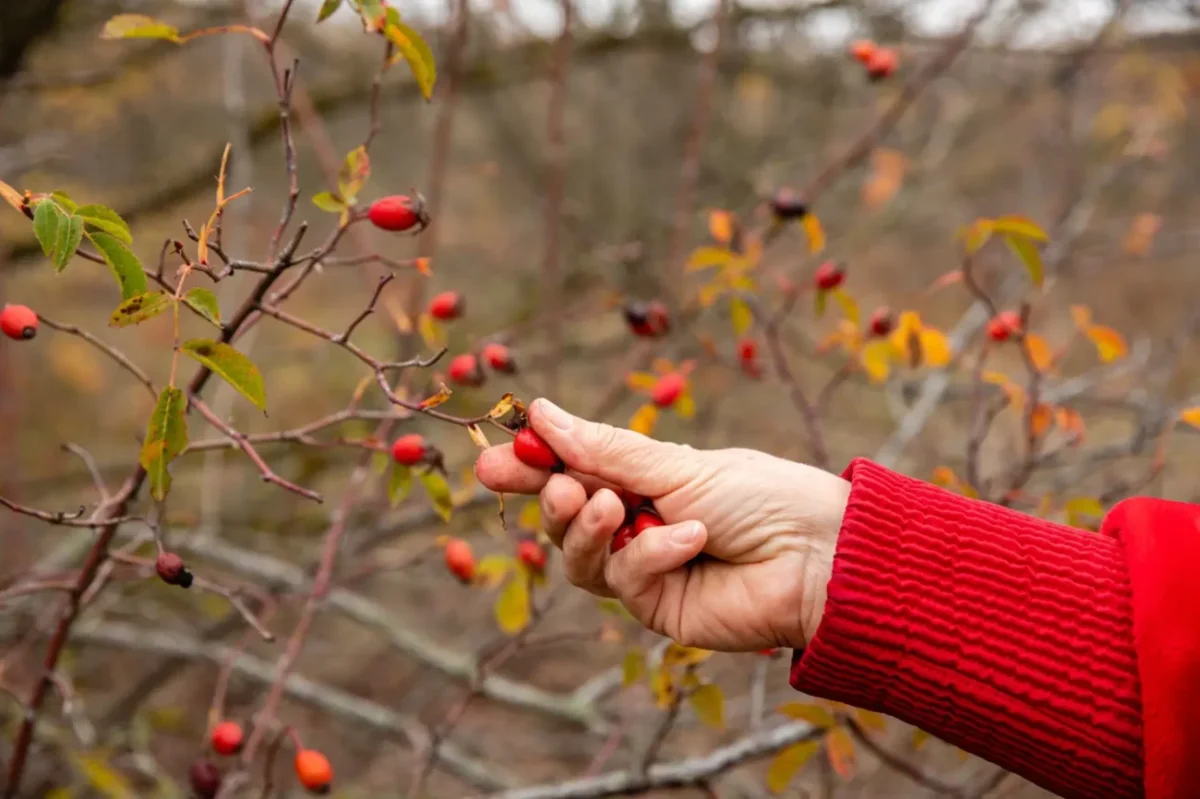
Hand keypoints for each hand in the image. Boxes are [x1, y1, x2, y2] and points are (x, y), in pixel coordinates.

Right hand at [474, 399, 850, 651]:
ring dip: (588, 529)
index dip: (528, 467)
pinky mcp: (658, 607)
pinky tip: (690, 540)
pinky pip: (624, 581)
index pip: (570, 470)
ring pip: (579, 557)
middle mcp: (636, 523)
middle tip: (558, 486)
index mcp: (642, 480)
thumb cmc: (761, 496)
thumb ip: (604, 449)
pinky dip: (649, 555)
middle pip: (563, 517)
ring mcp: (644, 568)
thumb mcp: (676, 464)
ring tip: (612, 507)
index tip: (488, 461)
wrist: (819, 554)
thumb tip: (539, 413)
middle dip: (551, 500)